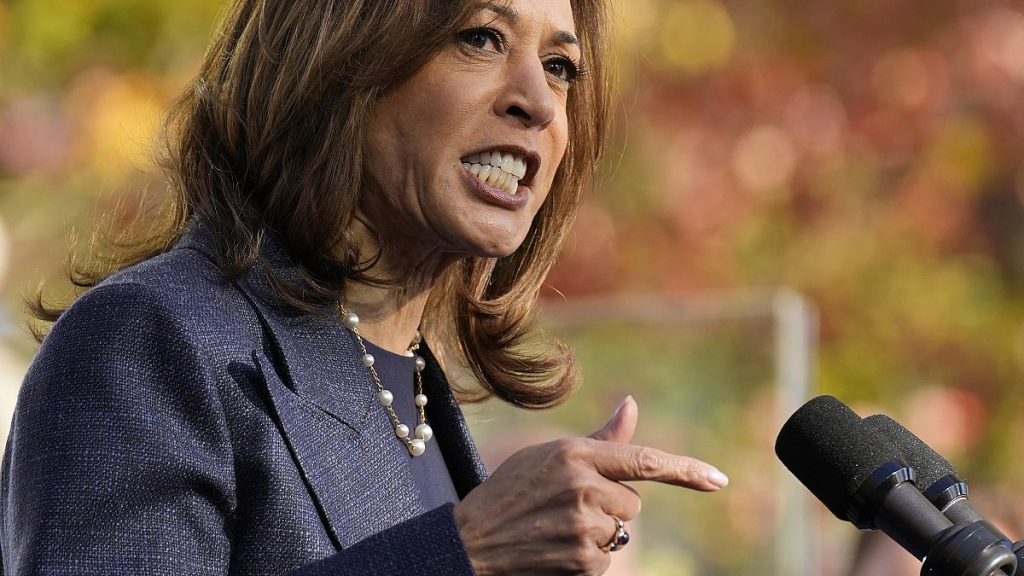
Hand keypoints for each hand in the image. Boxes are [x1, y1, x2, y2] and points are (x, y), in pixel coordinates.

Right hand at [453, 396, 728, 574]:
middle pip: (632, 502)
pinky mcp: (583, 560)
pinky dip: (587, 557)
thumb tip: (632, 403)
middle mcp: (583, 486)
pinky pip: (606, 558)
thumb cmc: (512, 490)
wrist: (471, 539)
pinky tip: (555, 547)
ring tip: (555, 526)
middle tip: (565, 506)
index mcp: (576, 453)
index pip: (645, 460)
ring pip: (620, 531)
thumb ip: (601, 439)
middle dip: (608, 506)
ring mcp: (583, 525)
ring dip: (597, 532)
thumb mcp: (551, 455)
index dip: (686, 470)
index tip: (717, 480)